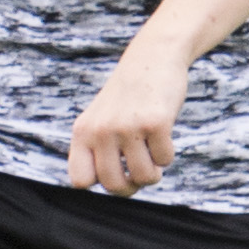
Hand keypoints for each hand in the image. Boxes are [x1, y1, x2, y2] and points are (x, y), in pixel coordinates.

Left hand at [64, 55, 183, 195]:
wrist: (151, 58)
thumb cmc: (127, 98)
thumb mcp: (99, 120)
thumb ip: (96, 151)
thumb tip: (114, 189)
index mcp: (82, 132)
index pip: (80, 181)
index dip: (100, 183)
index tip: (114, 172)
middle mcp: (100, 130)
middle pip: (114, 185)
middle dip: (132, 186)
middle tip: (140, 173)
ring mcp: (127, 127)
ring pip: (144, 177)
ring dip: (154, 172)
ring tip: (152, 155)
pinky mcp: (155, 123)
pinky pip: (165, 161)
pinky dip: (167, 155)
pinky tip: (163, 137)